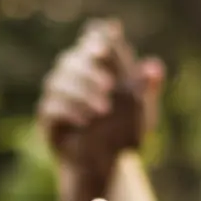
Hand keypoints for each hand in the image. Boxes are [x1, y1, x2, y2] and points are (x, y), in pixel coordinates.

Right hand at [38, 20, 163, 184]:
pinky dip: (69, 111)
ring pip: (58, 81)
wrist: (102, 162)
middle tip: (110, 86)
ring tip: (104, 110)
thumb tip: (154, 68)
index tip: (105, 47)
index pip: (91, 39)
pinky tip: (86, 121)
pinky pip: (50, 107)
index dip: (95, 38)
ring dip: (82, 93)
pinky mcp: (47, 115)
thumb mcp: (142, 112)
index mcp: (96, 64)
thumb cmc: (123, 131)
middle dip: (90, 71)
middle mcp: (72, 73)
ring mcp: (56, 93)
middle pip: (72, 59)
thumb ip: (147, 90)